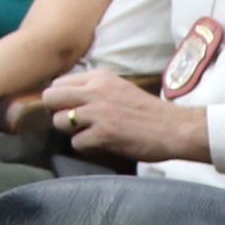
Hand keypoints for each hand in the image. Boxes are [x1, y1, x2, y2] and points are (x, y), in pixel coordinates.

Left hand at [42, 66, 197, 167]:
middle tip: (71, 121)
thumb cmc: (147, 111)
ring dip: (71, 131)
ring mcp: (98, 113)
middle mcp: (95, 91)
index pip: (58, 83)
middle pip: (51, 98)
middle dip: (57, 112)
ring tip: (88, 133)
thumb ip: (94, 89)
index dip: (60, 98)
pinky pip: (75, 143)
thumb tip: (66, 98)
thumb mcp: (118, 87)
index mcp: (100, 77)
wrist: (173, 128)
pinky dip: (85, 146)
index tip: (69, 107)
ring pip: (60, 121)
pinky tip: (100, 144)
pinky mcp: (103, 134)